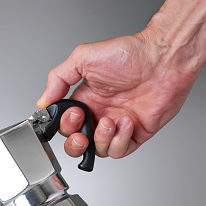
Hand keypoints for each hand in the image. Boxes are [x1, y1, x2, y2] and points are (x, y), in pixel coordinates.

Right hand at [36, 33, 197, 158]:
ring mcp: (117, 126)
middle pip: (78, 144)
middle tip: (82, 133)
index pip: (65, 125)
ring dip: (101, 139)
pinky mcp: (135, 134)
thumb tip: (42, 101)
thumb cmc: (129, 54)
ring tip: (110, 121)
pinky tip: (126, 122)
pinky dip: (120, 140)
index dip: (65, 126)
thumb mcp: (82, 58)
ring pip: (98, 151)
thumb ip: (58, 79)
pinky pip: (120, 151)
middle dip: (75, 144)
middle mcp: (99, 115)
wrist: (163, 58)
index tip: (73, 114)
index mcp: (85, 100)